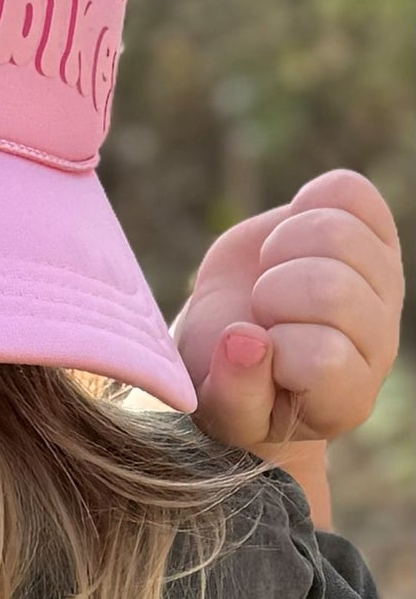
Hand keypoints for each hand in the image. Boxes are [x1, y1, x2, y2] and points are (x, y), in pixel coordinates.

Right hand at [174, 169, 402, 450]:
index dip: (273, 348)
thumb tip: (246, 341)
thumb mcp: (217, 407)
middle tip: (261, 309)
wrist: (235, 336)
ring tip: (272, 272)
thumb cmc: (225, 378)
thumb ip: (232, 393)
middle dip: (273, 293)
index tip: (254, 353)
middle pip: (331, 290)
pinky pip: (346, 191)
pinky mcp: (370, 230)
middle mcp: (378, 342)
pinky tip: (291, 240)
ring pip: (338, 234)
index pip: (322, 357)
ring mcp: (382, 282)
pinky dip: (307, 203)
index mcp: (342, 396)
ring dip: (284, 248)